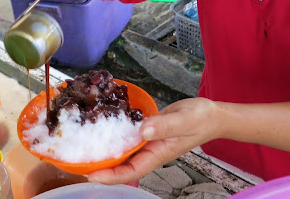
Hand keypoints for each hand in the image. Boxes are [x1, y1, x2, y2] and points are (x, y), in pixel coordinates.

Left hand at [87, 98, 219, 184]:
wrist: (212, 114)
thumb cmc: (201, 119)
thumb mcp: (184, 120)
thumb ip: (163, 126)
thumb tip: (142, 131)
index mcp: (158, 154)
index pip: (130, 171)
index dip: (110, 176)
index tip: (91, 174)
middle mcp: (150, 151)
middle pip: (122, 165)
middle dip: (101, 166)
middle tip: (77, 160)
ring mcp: (148, 142)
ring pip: (123, 152)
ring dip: (105, 151)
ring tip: (83, 146)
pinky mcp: (147, 132)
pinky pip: (128, 138)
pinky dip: (115, 135)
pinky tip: (102, 127)